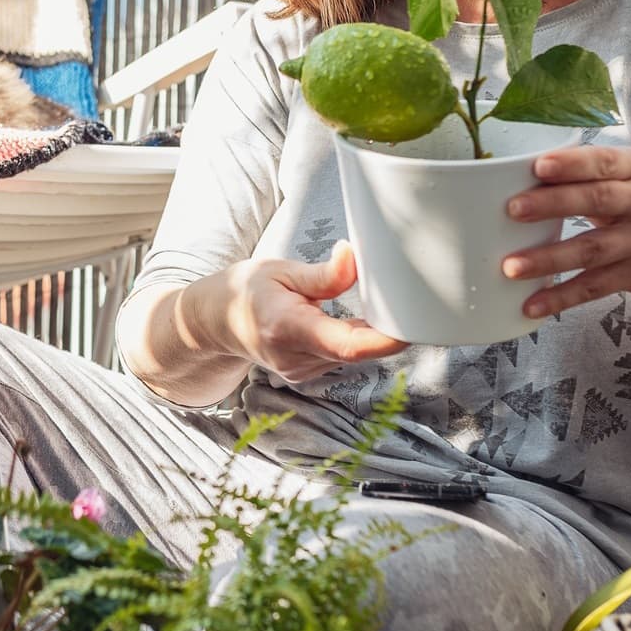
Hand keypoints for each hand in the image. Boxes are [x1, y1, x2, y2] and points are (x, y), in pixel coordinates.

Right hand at [205, 240, 408, 382]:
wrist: (218, 322)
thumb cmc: (247, 291)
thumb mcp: (280, 271)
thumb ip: (323, 274)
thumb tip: (354, 257)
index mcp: (288, 329)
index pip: (348, 346)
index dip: (386, 340)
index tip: (413, 325)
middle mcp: (296, 358)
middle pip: (357, 350)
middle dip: (385, 327)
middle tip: (407, 297)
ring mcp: (302, 371)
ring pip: (353, 354)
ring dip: (370, 331)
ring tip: (373, 301)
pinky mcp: (309, 373)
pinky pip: (344, 356)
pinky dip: (356, 337)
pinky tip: (355, 318)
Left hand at [501, 146, 630, 317]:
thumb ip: (592, 175)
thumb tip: (525, 175)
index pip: (603, 161)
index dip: (571, 164)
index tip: (538, 166)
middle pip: (596, 200)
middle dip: (552, 204)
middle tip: (512, 210)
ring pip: (592, 248)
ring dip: (549, 258)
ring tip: (510, 267)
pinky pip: (596, 286)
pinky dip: (562, 297)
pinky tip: (533, 304)